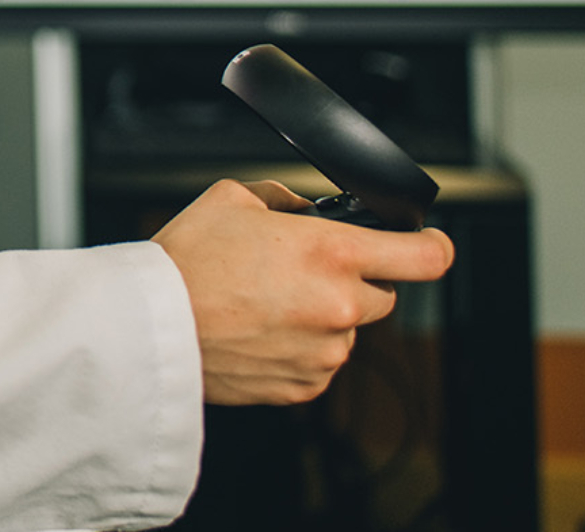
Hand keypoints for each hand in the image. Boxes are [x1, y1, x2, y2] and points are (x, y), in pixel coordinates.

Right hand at [153, 179, 455, 405]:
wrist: (151, 327)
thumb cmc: (184, 261)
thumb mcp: (233, 198)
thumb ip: (286, 200)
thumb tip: (307, 211)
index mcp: (331, 252)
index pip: (427, 256)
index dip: (433, 245)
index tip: (427, 243)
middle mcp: (339, 306)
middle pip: (385, 294)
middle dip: (355, 280)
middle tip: (303, 272)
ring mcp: (325, 352)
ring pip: (348, 329)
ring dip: (323, 316)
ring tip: (265, 304)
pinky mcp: (305, 385)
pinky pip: (321, 362)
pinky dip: (301, 348)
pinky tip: (260, 331)